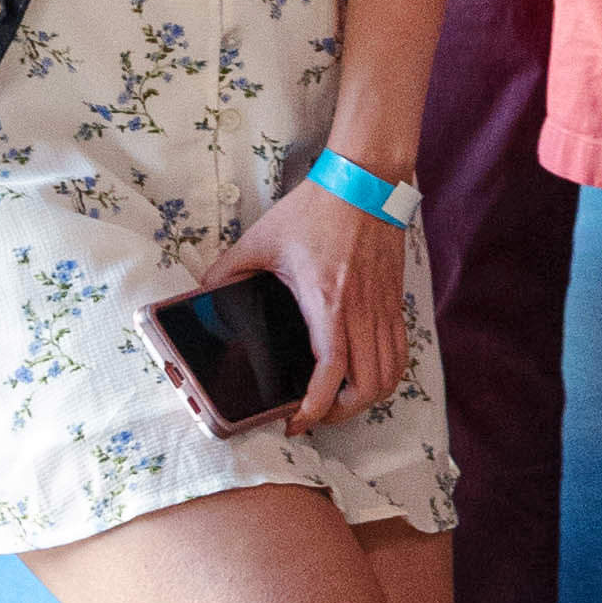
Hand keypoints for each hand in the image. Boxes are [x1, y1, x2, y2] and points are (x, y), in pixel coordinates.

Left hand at [166, 167, 407, 436]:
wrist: (367, 181)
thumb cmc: (317, 209)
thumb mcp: (263, 239)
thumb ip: (228, 269)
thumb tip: (202, 292)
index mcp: (328, 303)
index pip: (332, 374)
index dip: (316, 408)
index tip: (297, 421)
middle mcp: (361, 313)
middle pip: (368, 387)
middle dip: (341, 414)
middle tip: (314, 414)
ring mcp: (383, 309)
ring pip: (389, 375)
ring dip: (367, 398)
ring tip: (339, 400)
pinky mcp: (394, 301)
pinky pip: (399, 352)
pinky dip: (385, 374)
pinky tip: (363, 373)